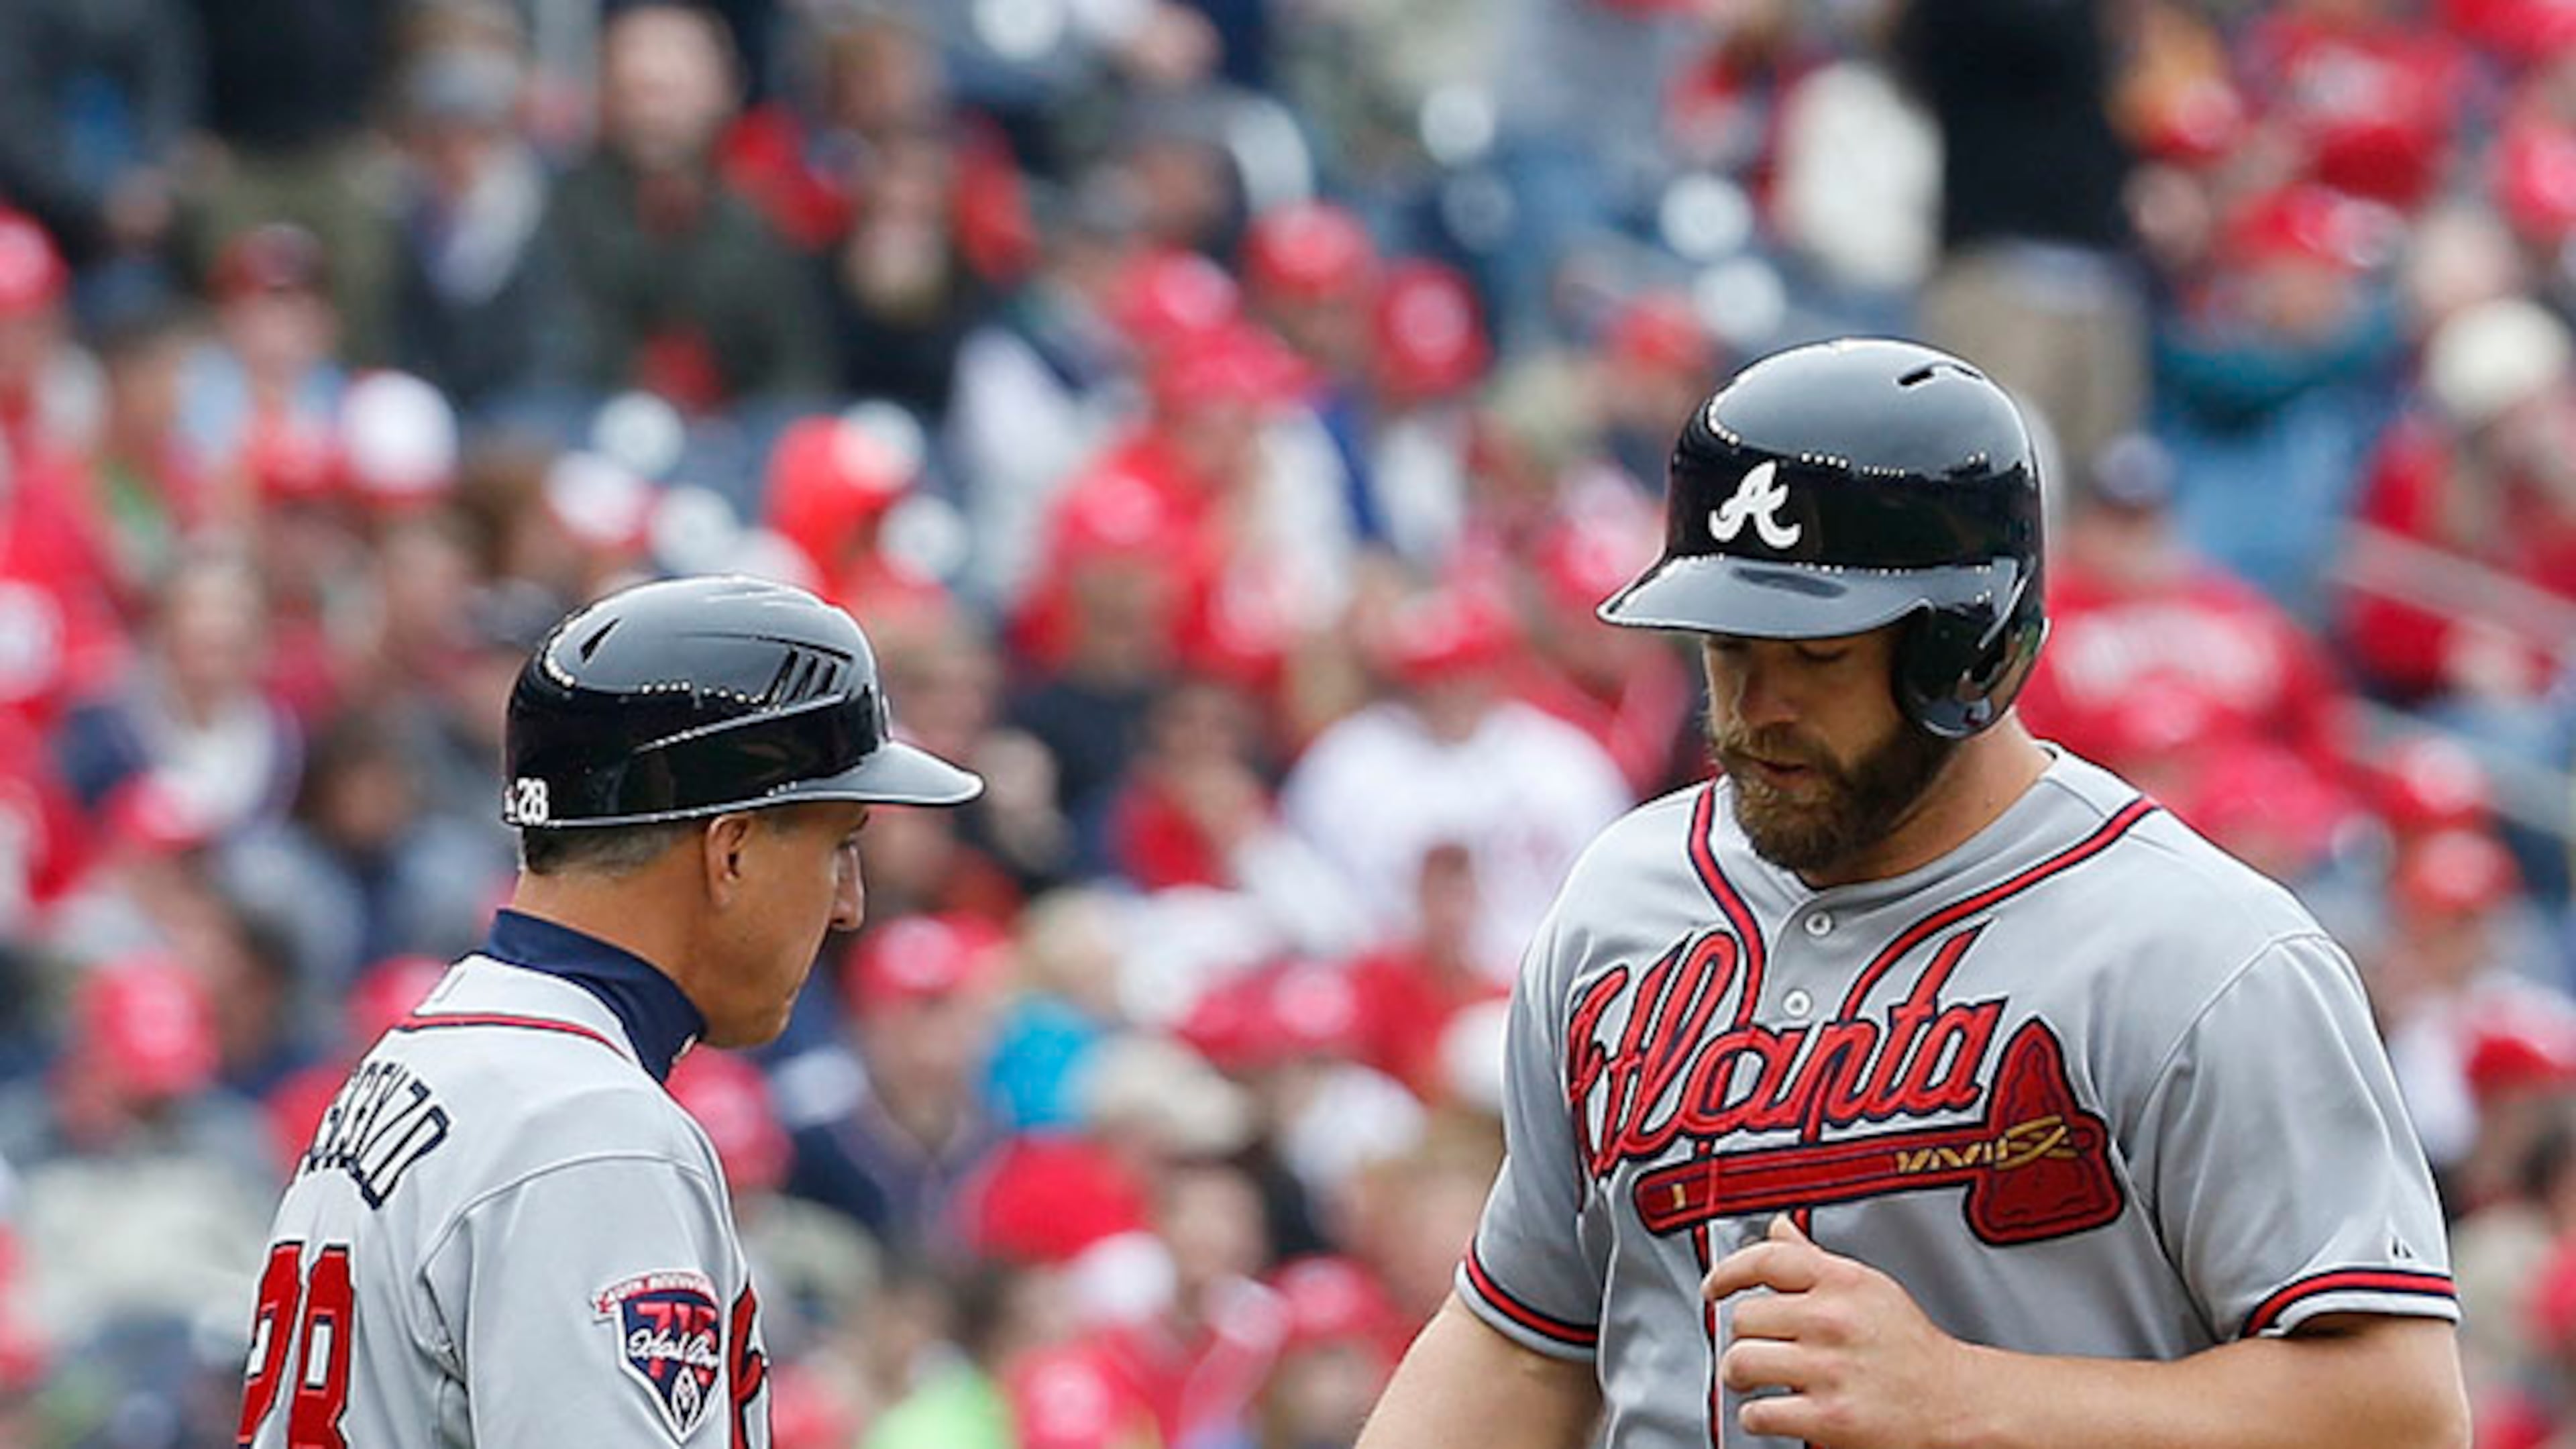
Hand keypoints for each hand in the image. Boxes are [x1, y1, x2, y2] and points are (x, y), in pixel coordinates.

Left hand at [1702, 1215, 1981, 1448]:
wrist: (1956, 1402)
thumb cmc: (1911, 1347)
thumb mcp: (1869, 1288)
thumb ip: (1816, 1260)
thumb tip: (1778, 1228)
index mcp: (1843, 1282)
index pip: (1766, 1259)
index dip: (1727, 1271)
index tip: (1714, 1286)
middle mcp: (1832, 1321)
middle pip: (1745, 1317)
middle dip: (1744, 1335)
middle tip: (1756, 1346)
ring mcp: (1829, 1370)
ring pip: (1741, 1362)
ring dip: (1740, 1375)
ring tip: (1754, 1376)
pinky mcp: (1828, 1418)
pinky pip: (1758, 1412)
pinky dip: (1757, 1416)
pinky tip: (1773, 1410)